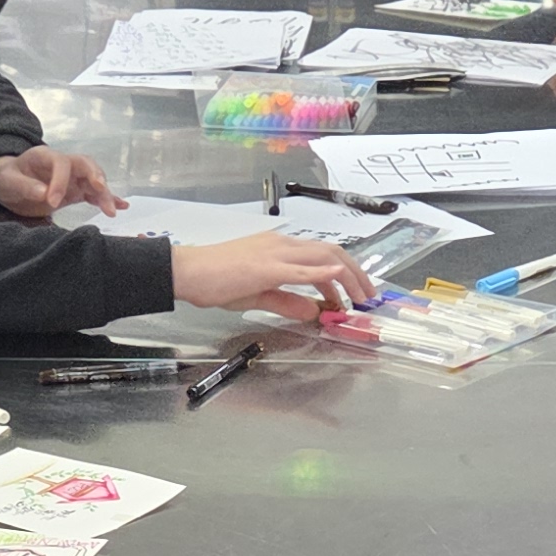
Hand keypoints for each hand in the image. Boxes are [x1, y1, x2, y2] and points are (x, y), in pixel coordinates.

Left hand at [0, 145, 123, 221]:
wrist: (9, 183)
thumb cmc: (7, 180)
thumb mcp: (8, 182)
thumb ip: (24, 186)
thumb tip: (44, 193)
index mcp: (46, 157)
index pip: (61, 163)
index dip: (60, 181)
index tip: (53, 202)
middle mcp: (63, 164)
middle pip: (85, 164)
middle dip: (96, 177)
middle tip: (101, 193)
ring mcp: (72, 177)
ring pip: (94, 179)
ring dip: (104, 193)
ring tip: (112, 211)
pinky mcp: (76, 191)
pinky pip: (94, 193)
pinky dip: (107, 199)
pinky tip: (121, 207)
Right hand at [170, 230, 376, 317]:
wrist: (187, 271)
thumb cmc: (213, 279)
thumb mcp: (256, 295)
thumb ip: (286, 301)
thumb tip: (311, 310)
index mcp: (278, 249)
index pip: (321, 254)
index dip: (344, 273)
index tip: (354, 293)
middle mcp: (280, 245)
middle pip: (331, 251)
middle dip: (356, 273)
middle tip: (368, 296)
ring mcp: (274, 253)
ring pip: (322, 255)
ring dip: (347, 275)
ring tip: (360, 296)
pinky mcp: (265, 267)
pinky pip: (300, 268)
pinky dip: (323, 272)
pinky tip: (338, 276)